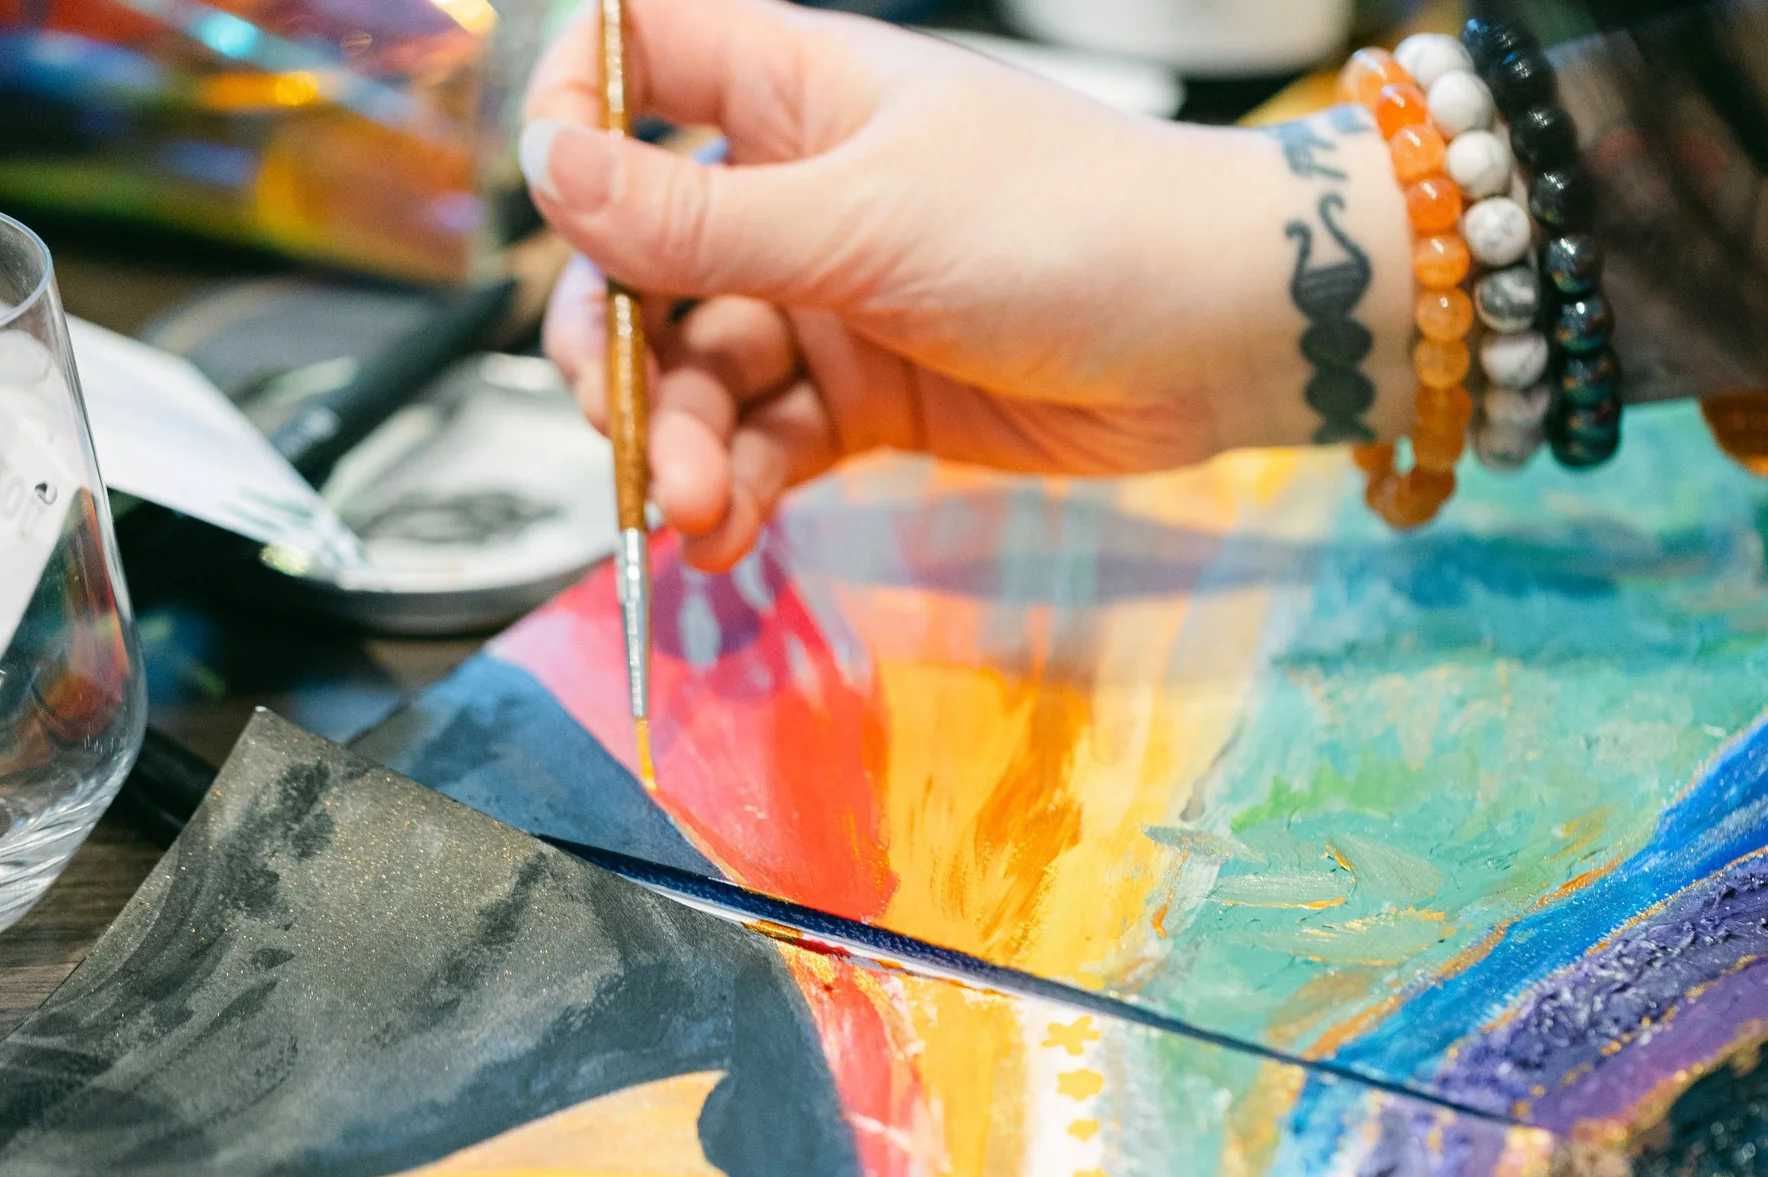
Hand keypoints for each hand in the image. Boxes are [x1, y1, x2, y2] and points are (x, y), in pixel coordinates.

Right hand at [523, 0, 1411, 568]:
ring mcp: (826, 295)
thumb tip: (547, 170)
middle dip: (613, 347)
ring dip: (674, 442)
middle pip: (636, 253)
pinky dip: (735, 486)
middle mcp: (794, 185)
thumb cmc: (1073, 226)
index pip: (631, 53)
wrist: (1220, 335)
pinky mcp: (865, 394)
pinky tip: (722, 532)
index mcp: (792, 86)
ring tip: (690, 510)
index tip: (557, 200)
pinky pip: (763, 440)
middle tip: (620, 426)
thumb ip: (700, 221)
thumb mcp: (866, 221)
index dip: (574, 111)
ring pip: (694, 367)